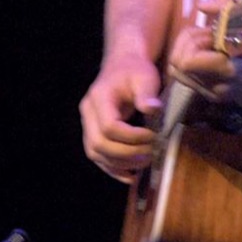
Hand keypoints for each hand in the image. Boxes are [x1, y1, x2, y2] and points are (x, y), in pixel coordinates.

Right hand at [80, 53, 161, 183]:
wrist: (123, 65)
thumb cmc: (135, 70)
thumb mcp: (145, 76)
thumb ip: (147, 93)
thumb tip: (152, 110)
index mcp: (99, 97)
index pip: (109, 126)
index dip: (132, 137)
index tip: (153, 136)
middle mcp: (88, 112)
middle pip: (98, 143)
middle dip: (126, 154)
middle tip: (151, 153)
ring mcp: (88, 124)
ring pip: (95, 153)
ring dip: (120, 164)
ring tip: (145, 162)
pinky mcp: (93, 133)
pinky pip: (97, 156)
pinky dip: (113, 168)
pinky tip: (131, 175)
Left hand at [164, 0, 241, 108]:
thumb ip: (226, 4)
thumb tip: (202, 7)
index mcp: (229, 70)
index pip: (186, 62)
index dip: (192, 41)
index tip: (210, 31)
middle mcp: (218, 87)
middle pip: (177, 66)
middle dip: (188, 44)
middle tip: (208, 34)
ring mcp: (214, 95)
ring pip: (179, 72)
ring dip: (190, 52)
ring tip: (210, 42)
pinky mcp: (212, 96)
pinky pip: (189, 78)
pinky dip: (195, 62)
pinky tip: (212, 52)